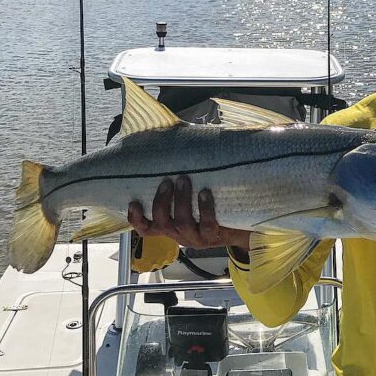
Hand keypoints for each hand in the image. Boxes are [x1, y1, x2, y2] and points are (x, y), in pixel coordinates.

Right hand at [128, 175, 250, 251]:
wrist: (241, 227)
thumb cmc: (213, 206)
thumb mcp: (193, 198)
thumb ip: (181, 181)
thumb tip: (176, 138)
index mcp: (170, 226)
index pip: (146, 228)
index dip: (136, 219)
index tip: (134, 202)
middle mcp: (179, 234)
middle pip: (162, 223)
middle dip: (161, 201)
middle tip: (167, 181)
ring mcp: (196, 237)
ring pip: (182, 223)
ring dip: (181, 201)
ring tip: (184, 180)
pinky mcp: (214, 236)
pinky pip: (207, 225)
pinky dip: (205, 209)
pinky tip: (205, 193)